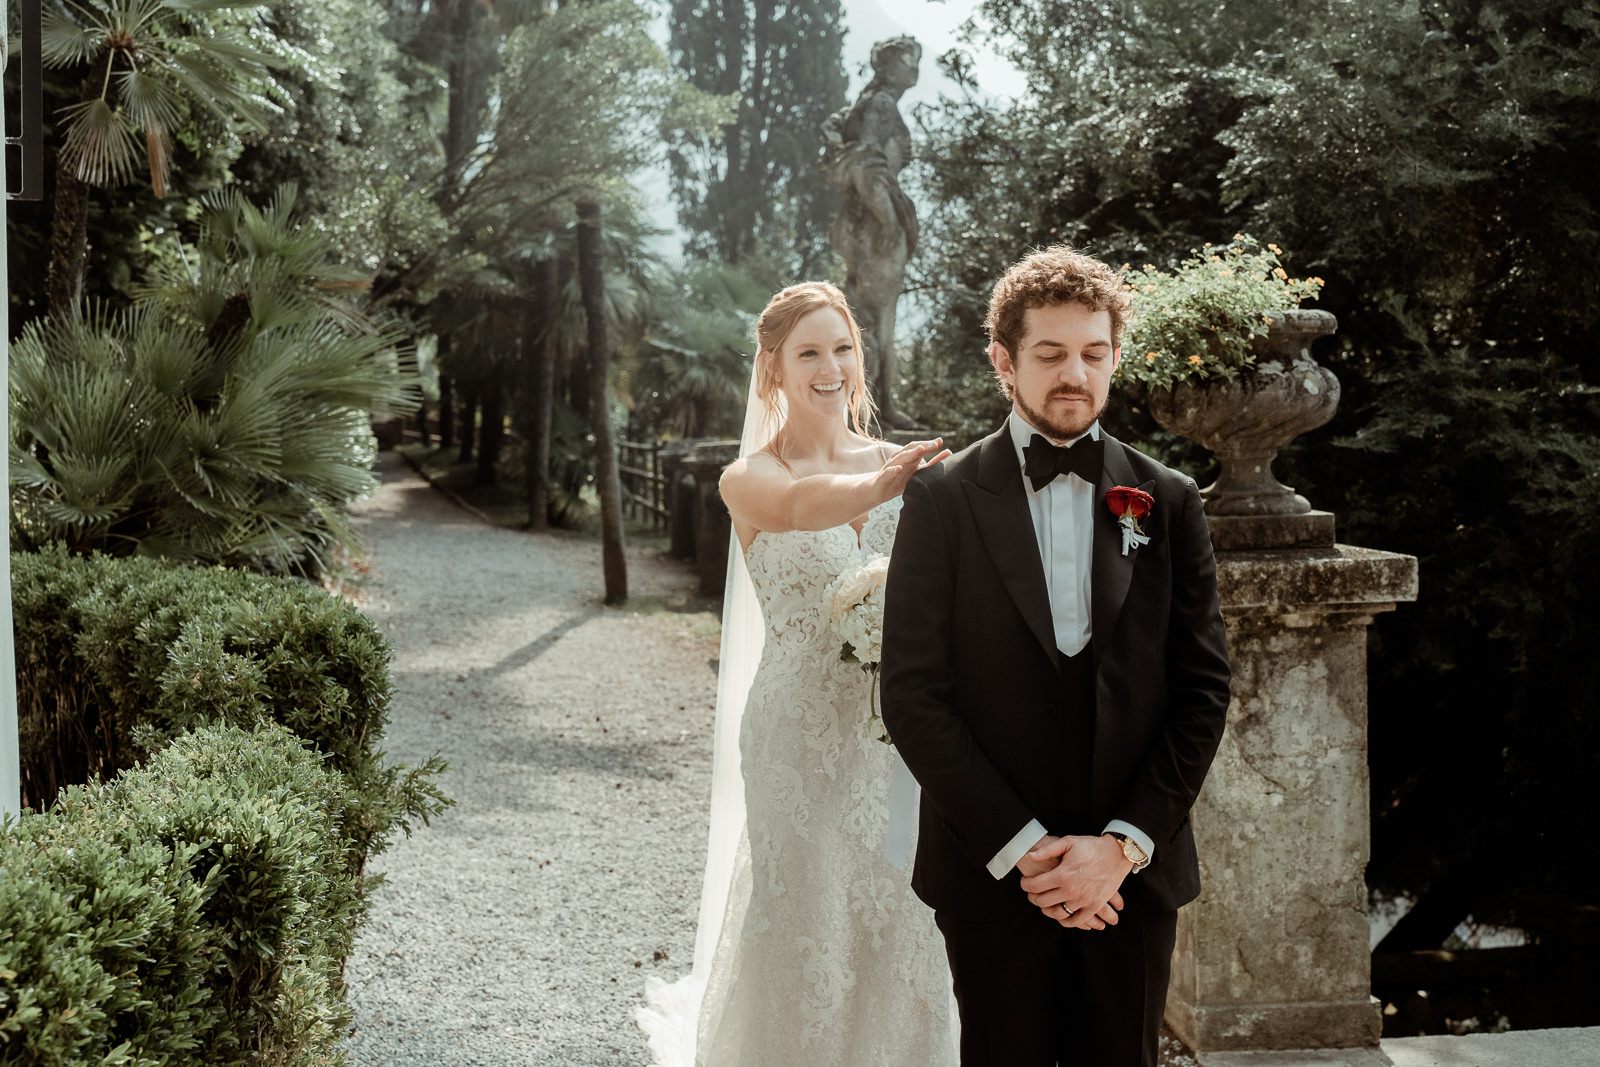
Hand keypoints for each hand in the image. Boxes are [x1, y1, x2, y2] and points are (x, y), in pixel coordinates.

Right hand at [873, 439, 949, 500]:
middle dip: (922, 446)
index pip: (919, 447)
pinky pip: (888, 472)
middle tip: (934, 444)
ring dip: (910, 453)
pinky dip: (893, 469)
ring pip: (900, 458)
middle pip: (911, 449)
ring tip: (920, 450)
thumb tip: (949, 451)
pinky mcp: (883, 477)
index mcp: (909, 457)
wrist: (878, 490)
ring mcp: (891, 467)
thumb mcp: (918, 472)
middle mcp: (900, 459)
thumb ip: (933, 463)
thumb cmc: (899, 480)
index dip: (929, 444)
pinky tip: (899, 468)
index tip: (940, 441)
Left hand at [1018, 834, 1133, 926]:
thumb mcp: (1068, 842)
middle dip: (1033, 898)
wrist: (1117, 853)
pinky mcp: (1094, 906)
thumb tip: (1030, 856)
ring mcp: (1084, 900)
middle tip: (1031, 893)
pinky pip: (1077, 921)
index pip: (1035, 886)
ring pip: (1058, 914)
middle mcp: (1071, 890)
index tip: (1024, 882)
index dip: (1025, 884)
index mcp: (1062, 874)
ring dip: (1047, 911)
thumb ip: (1047, 850)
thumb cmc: (1091, 846)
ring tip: (1044, 904)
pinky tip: (1061, 916)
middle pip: (1043, 902)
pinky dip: (1067, 921)